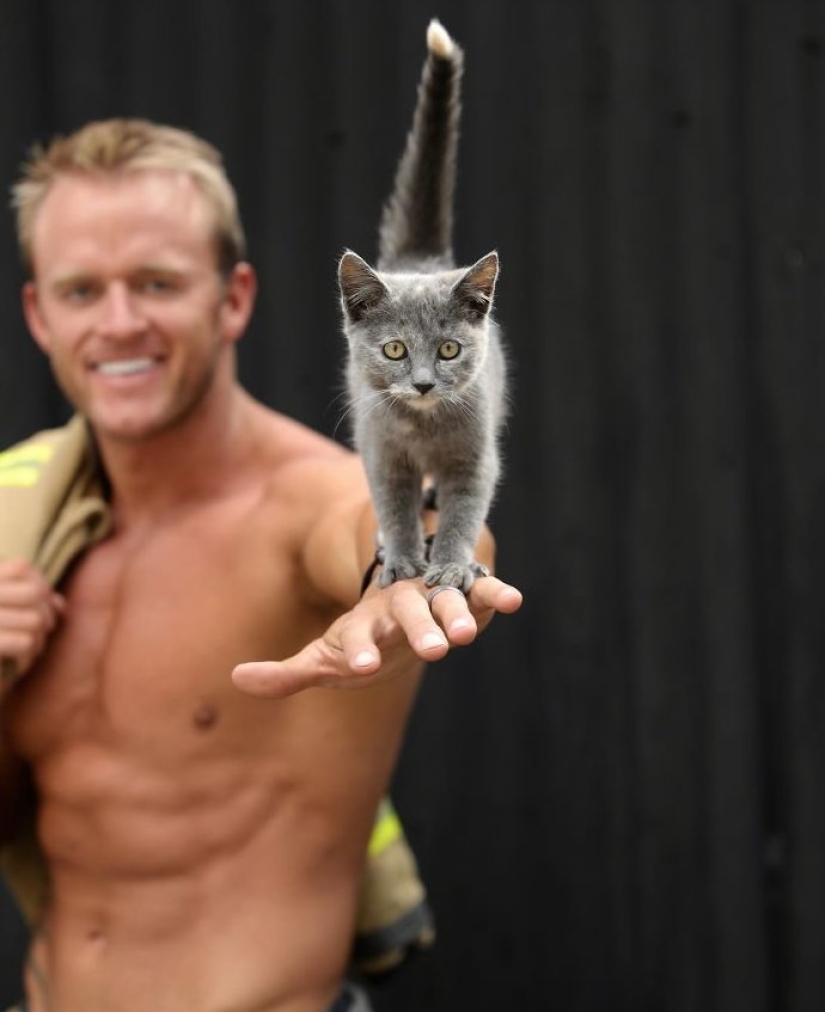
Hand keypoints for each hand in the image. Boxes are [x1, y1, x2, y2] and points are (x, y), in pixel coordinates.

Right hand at [0, 559, 64, 676]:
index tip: (43, 608)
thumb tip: (60, 605)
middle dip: (46, 615)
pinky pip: (24, 642)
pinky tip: (18, 666)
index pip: (22, 568)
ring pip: (34, 620)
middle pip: (33, 593)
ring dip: (38, 641)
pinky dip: (27, 657)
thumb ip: (30, 603)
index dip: (41, 586)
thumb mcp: (9, 618)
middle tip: (40, 634)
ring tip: (28, 653)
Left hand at [232, 575, 522, 699]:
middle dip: (419, 630)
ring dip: (458, 615)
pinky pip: (480, 592)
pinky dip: (495, 595)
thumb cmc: (362, 637)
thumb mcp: (325, 657)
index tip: (359, 668)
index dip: (358, 651)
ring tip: (470, 634)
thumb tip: (236, 680)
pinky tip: (513, 602)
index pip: (357, 637)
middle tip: (434, 651)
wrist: (400, 598)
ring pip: (445, 603)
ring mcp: (431, 597)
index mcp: (365, 624)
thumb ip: (286, 673)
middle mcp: (399, 606)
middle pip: (407, 616)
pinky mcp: (462, 595)